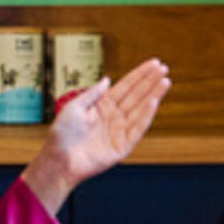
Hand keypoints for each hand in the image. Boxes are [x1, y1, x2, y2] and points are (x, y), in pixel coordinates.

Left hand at [21, 59, 171, 211]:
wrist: (58, 160)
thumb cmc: (62, 135)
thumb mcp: (74, 108)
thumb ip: (92, 94)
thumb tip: (107, 79)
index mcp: (102, 107)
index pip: (126, 87)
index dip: (139, 75)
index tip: (154, 64)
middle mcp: (114, 117)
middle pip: (137, 96)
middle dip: (150, 82)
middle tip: (164, 69)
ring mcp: (120, 131)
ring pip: (141, 109)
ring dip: (153, 95)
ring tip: (165, 81)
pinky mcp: (123, 146)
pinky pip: (138, 129)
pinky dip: (146, 116)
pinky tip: (154, 101)